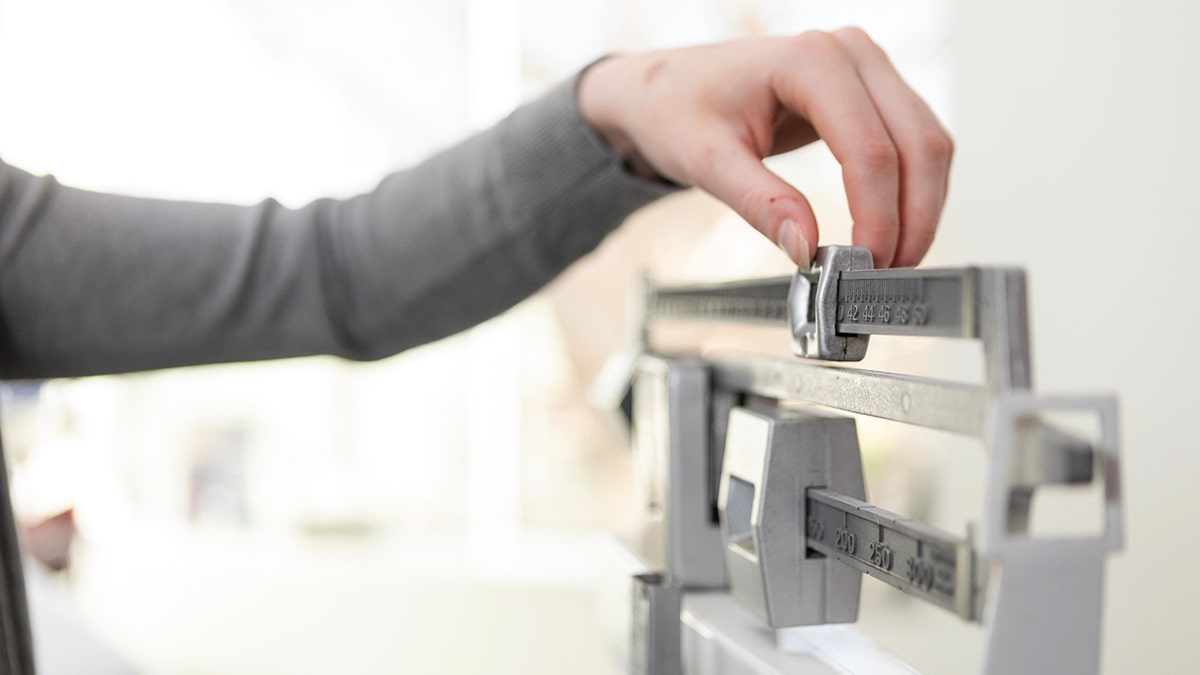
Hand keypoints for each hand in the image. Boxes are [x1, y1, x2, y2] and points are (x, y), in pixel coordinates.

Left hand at [578, 28, 952, 268]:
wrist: (666, 87)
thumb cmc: (677, 108)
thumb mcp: (706, 161)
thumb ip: (759, 203)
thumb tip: (806, 249)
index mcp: (809, 60)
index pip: (870, 149)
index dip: (878, 215)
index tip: (865, 264)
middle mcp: (849, 52)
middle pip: (917, 143)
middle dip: (912, 217)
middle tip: (887, 273)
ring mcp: (866, 66)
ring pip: (927, 142)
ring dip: (921, 206)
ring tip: (890, 260)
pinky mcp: (870, 89)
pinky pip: (914, 140)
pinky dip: (912, 189)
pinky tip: (891, 228)